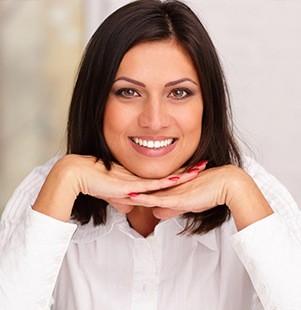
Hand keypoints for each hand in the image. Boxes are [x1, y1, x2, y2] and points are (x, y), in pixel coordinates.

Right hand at [33, 154, 201, 220]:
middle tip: (204, 164)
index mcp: (140, 178)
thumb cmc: (95, 183)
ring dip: (182, 174)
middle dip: (187, 171)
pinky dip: (165, 183)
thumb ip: (122, 201)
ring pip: (164, 178)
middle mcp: (141, 177)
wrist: (78, 175)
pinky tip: (178, 179)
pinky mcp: (129, 185)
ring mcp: (136, 180)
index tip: (193, 170)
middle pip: (169, 175)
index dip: (179, 174)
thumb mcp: (113, 195)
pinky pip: (151, 185)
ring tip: (200, 168)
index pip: (164, 178)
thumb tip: (128, 209)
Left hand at [124, 164, 272, 229]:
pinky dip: (144, 197)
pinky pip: (157, 198)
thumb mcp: (185, 203)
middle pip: (142, 189)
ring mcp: (171, 191)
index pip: (146, 189)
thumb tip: (155, 212)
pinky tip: (131, 196)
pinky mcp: (177, 197)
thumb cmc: (209, 192)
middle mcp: (167, 187)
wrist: (227, 184)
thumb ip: (170, 207)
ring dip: (129, 193)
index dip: (131, 189)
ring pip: (146, 193)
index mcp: (167, 186)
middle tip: (108, 190)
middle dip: (125, 191)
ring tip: (112, 192)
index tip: (116, 190)